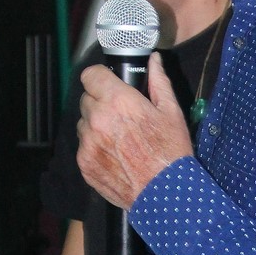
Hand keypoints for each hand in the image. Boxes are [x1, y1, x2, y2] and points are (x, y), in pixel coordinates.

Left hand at [77, 53, 192, 208]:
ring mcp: (88, 143)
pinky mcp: (84, 163)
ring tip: (119, 138)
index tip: (107, 83)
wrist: (163, 193)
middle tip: (120, 115)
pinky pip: (84, 147)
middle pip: (86, 99)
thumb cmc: (170, 152)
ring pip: (84, 124)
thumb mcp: (171, 112)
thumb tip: (153, 61)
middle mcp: (98, 119)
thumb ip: (158, 81)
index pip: (90, 75)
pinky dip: (95, 148)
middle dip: (100, 102)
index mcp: (118, 101)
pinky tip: (116, 155)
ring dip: (96, 126)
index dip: (99, 77)